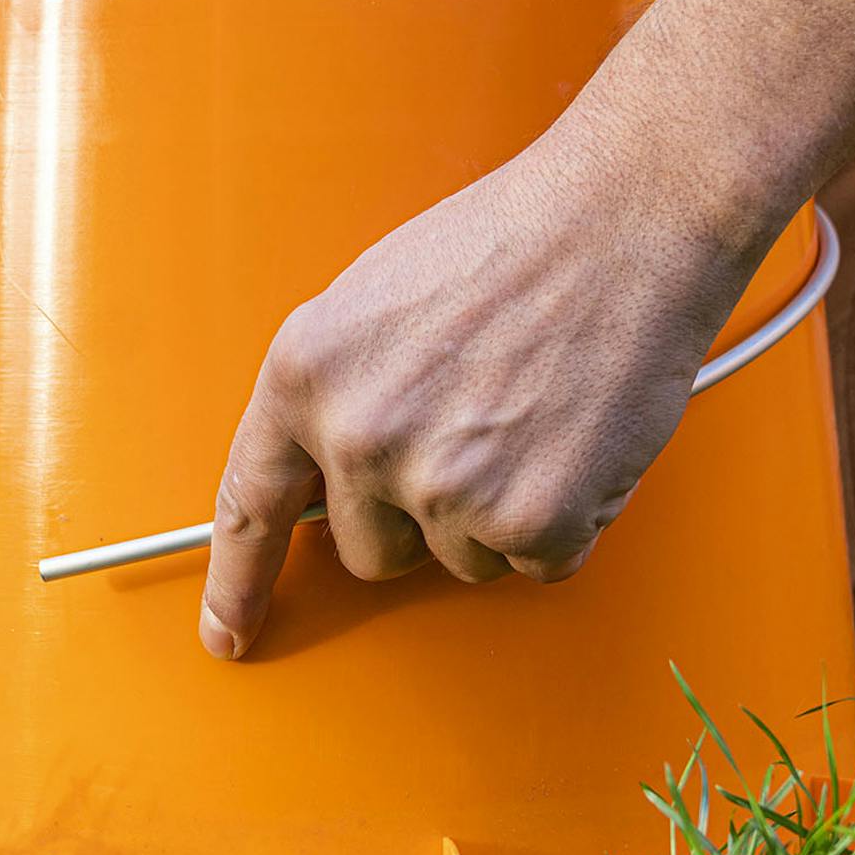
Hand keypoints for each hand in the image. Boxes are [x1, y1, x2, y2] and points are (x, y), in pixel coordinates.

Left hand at [196, 108, 752, 658]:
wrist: (624, 220)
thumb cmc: (511, 244)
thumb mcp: (371, 302)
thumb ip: (334, 395)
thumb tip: (327, 473)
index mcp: (305, 376)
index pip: (250, 507)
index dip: (240, 583)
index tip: (230, 634)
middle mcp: (360, 438)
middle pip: (368, 551)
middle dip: (417, 515)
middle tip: (473, 432)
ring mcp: (444, 486)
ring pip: (459, 561)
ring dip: (496, 514)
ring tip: (530, 416)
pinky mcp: (531, 522)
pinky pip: (537, 563)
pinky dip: (564, 520)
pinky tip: (571, 439)